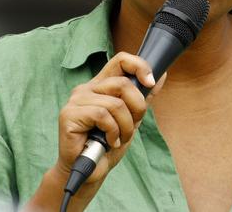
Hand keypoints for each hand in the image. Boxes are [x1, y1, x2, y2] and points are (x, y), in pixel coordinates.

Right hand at [57, 52, 165, 185]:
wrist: (90, 171)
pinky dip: (112, 131)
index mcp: (101, 85)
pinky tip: (109, 141)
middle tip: (132, 125)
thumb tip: (162, 75)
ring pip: (115, 103)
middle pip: (123, 83)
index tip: (150, 82)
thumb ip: (143, 96)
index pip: (120, 60)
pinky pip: (102, 115)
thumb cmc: (107, 144)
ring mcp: (76, 101)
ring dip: (125, 126)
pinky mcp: (69, 115)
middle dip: (136, 108)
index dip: (139, 66)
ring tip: (119, 138)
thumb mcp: (131, 118)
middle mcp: (87, 89)